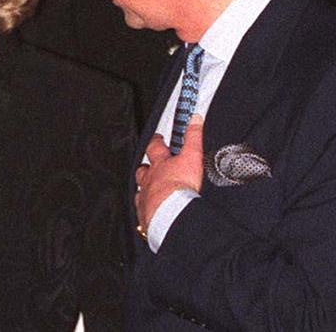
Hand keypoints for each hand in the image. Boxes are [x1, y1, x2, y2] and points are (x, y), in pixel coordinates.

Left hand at [135, 115, 204, 230]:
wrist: (171, 214)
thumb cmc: (180, 187)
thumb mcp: (191, 156)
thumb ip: (193, 137)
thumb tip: (195, 120)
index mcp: (160, 166)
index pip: (154, 147)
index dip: (156, 141)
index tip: (157, 138)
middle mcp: (149, 181)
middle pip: (143, 170)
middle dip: (146, 167)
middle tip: (149, 166)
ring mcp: (145, 198)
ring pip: (141, 190)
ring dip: (145, 189)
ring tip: (150, 191)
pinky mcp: (146, 215)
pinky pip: (143, 212)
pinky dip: (146, 211)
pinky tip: (151, 214)